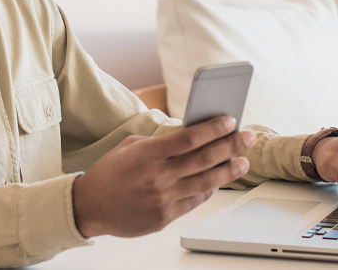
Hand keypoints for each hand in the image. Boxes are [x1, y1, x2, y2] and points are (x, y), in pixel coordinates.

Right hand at [72, 116, 255, 237]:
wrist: (89, 206)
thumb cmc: (110, 172)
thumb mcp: (131, 146)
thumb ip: (161, 141)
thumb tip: (193, 134)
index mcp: (148, 154)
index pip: (190, 138)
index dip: (214, 128)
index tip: (231, 120)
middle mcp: (158, 176)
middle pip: (205, 159)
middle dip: (231, 146)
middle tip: (248, 137)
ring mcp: (162, 199)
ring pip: (206, 182)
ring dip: (229, 170)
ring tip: (243, 161)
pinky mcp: (164, 217)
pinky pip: (195, 201)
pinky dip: (210, 189)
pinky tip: (219, 180)